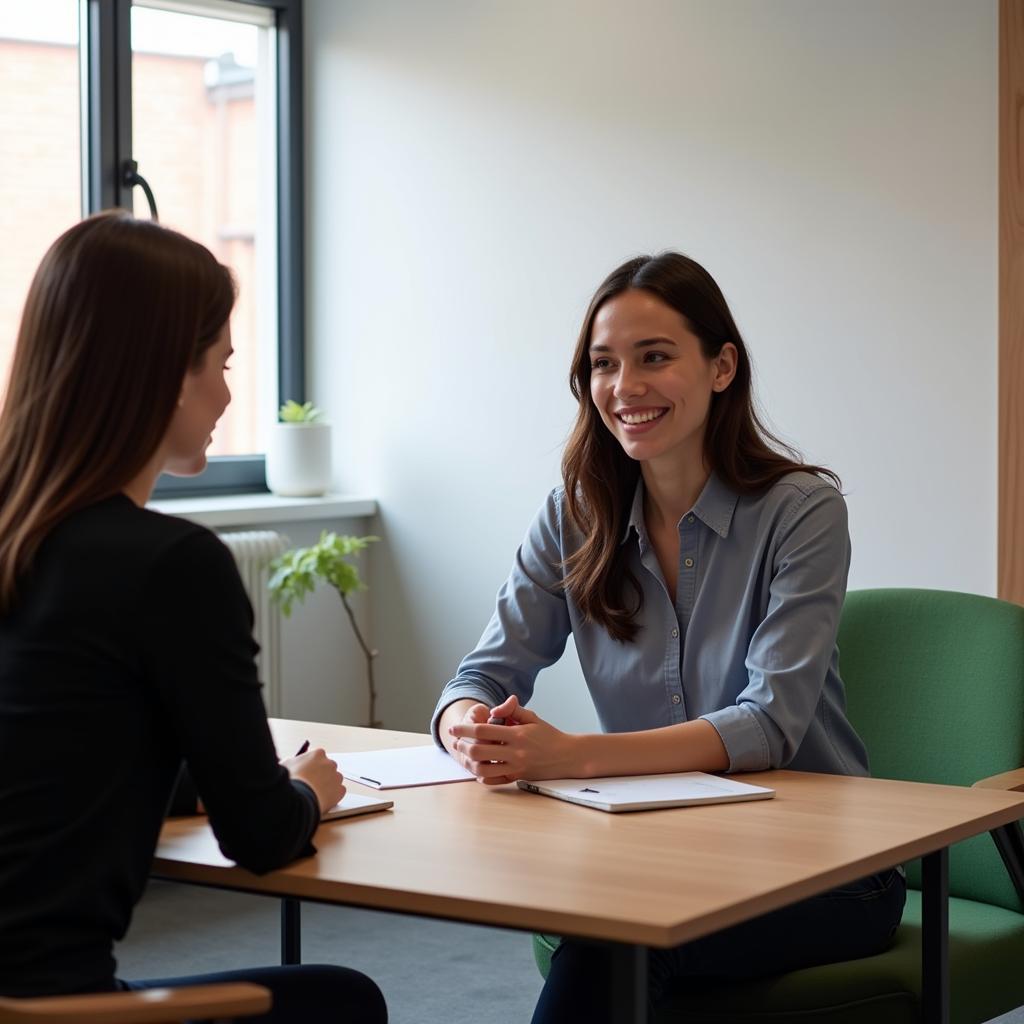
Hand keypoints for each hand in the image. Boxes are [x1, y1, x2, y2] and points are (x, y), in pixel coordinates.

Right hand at [283, 747, 345, 813]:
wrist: (297, 799)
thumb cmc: (290, 782)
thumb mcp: (285, 765)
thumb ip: (292, 761)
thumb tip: (292, 762)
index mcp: (318, 754)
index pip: (318, 757)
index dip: (311, 767)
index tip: (307, 773)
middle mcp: (330, 763)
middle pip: (327, 768)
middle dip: (321, 775)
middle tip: (311, 784)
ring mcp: (336, 777)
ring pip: (334, 779)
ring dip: (327, 785)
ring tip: (315, 793)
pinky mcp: (340, 790)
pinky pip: (338, 791)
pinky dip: (332, 795)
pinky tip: (321, 799)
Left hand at [448, 695, 578, 784]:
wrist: (568, 756)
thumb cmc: (549, 735)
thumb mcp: (532, 717)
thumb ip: (512, 710)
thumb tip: (493, 710)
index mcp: (517, 733)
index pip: (483, 730)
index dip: (465, 729)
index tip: (454, 729)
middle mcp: (515, 751)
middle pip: (479, 750)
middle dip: (463, 746)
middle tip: (457, 743)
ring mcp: (517, 766)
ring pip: (484, 768)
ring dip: (470, 762)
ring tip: (465, 756)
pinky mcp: (519, 777)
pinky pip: (496, 781)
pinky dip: (484, 777)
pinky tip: (479, 770)